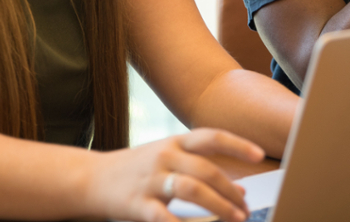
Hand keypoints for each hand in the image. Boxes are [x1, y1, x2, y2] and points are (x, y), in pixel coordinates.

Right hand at [89, 128, 262, 221]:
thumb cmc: (136, 169)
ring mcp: (150, 180)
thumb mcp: (167, 158)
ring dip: (218, 206)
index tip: (259, 154)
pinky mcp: (137, 204)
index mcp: (173, 143)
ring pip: (191, 189)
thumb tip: (239, 188)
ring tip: (235, 219)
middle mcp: (163, 156)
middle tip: (246, 208)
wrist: (90, 178)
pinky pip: (165, 218)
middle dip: (231, 191)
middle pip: (206, 170)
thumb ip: (199, 168)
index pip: (210, 137)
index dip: (237, 144)